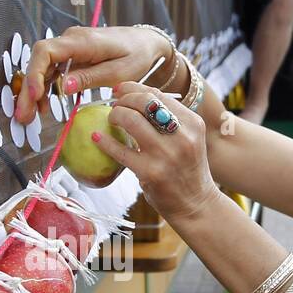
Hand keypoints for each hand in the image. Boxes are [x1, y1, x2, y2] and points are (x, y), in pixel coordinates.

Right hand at [13, 26, 174, 124]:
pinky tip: (44, 107)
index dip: (35, 73)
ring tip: (29, 117)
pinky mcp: (71, 56)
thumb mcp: (118, 72)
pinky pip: (52, 71)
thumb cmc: (137, 55)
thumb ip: (90, 78)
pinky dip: (45, 89)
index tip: (33, 96)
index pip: (46, 51)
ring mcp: (69, 47)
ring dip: (34, 92)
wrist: (146, 43)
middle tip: (22, 116)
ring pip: (42, 68)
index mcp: (82, 41)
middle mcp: (70, 40)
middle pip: (38, 61)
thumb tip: (62, 88)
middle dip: (27, 90)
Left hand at [86, 81, 219, 225]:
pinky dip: (104, 141)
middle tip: (115, 105)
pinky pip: (120, 151)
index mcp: (192, 123)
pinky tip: (96, 138)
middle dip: (124, 98)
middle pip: (145, 101)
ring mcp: (165, 154)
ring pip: (131, 120)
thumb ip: (170, 119)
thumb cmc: (188, 169)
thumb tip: (136, 96)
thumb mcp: (188, 139)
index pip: (158, 94)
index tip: (120, 89)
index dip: (134, 88)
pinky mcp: (150, 172)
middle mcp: (182, 135)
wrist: (196, 204)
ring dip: (115, 115)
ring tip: (110, 119)